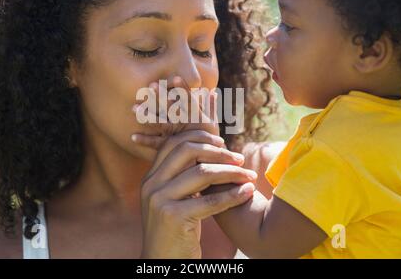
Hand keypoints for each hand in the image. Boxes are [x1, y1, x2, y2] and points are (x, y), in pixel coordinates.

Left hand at [132, 76, 219, 152]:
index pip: (189, 99)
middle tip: (151, 86)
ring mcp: (178, 136)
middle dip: (162, 97)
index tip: (175, 78)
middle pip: (173, 108)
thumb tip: (212, 92)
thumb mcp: (213, 124)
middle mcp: (187, 124)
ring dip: (148, 115)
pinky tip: (133, 137)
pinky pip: (157, 144)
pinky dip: (145, 141)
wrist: (212, 165)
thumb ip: (211, 108)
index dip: (183, 89)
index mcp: (197, 117)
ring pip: (162, 123)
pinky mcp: (171, 148)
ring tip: (134, 108)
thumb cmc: (211, 142)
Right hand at [138, 130, 256, 257]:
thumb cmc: (176, 229)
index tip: (222, 142)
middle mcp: (151, 184)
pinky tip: (247, 192)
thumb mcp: (173, 198)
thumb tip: (213, 151)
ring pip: (202, 173)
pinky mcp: (172, 217)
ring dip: (231, 173)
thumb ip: (183, 176)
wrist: (161, 262)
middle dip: (218, 152)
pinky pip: (209, 201)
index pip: (174, 143)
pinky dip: (232, 195)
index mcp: (151, 176)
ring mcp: (159, 200)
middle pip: (188, 152)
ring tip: (249, 176)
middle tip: (239, 158)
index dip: (199, 137)